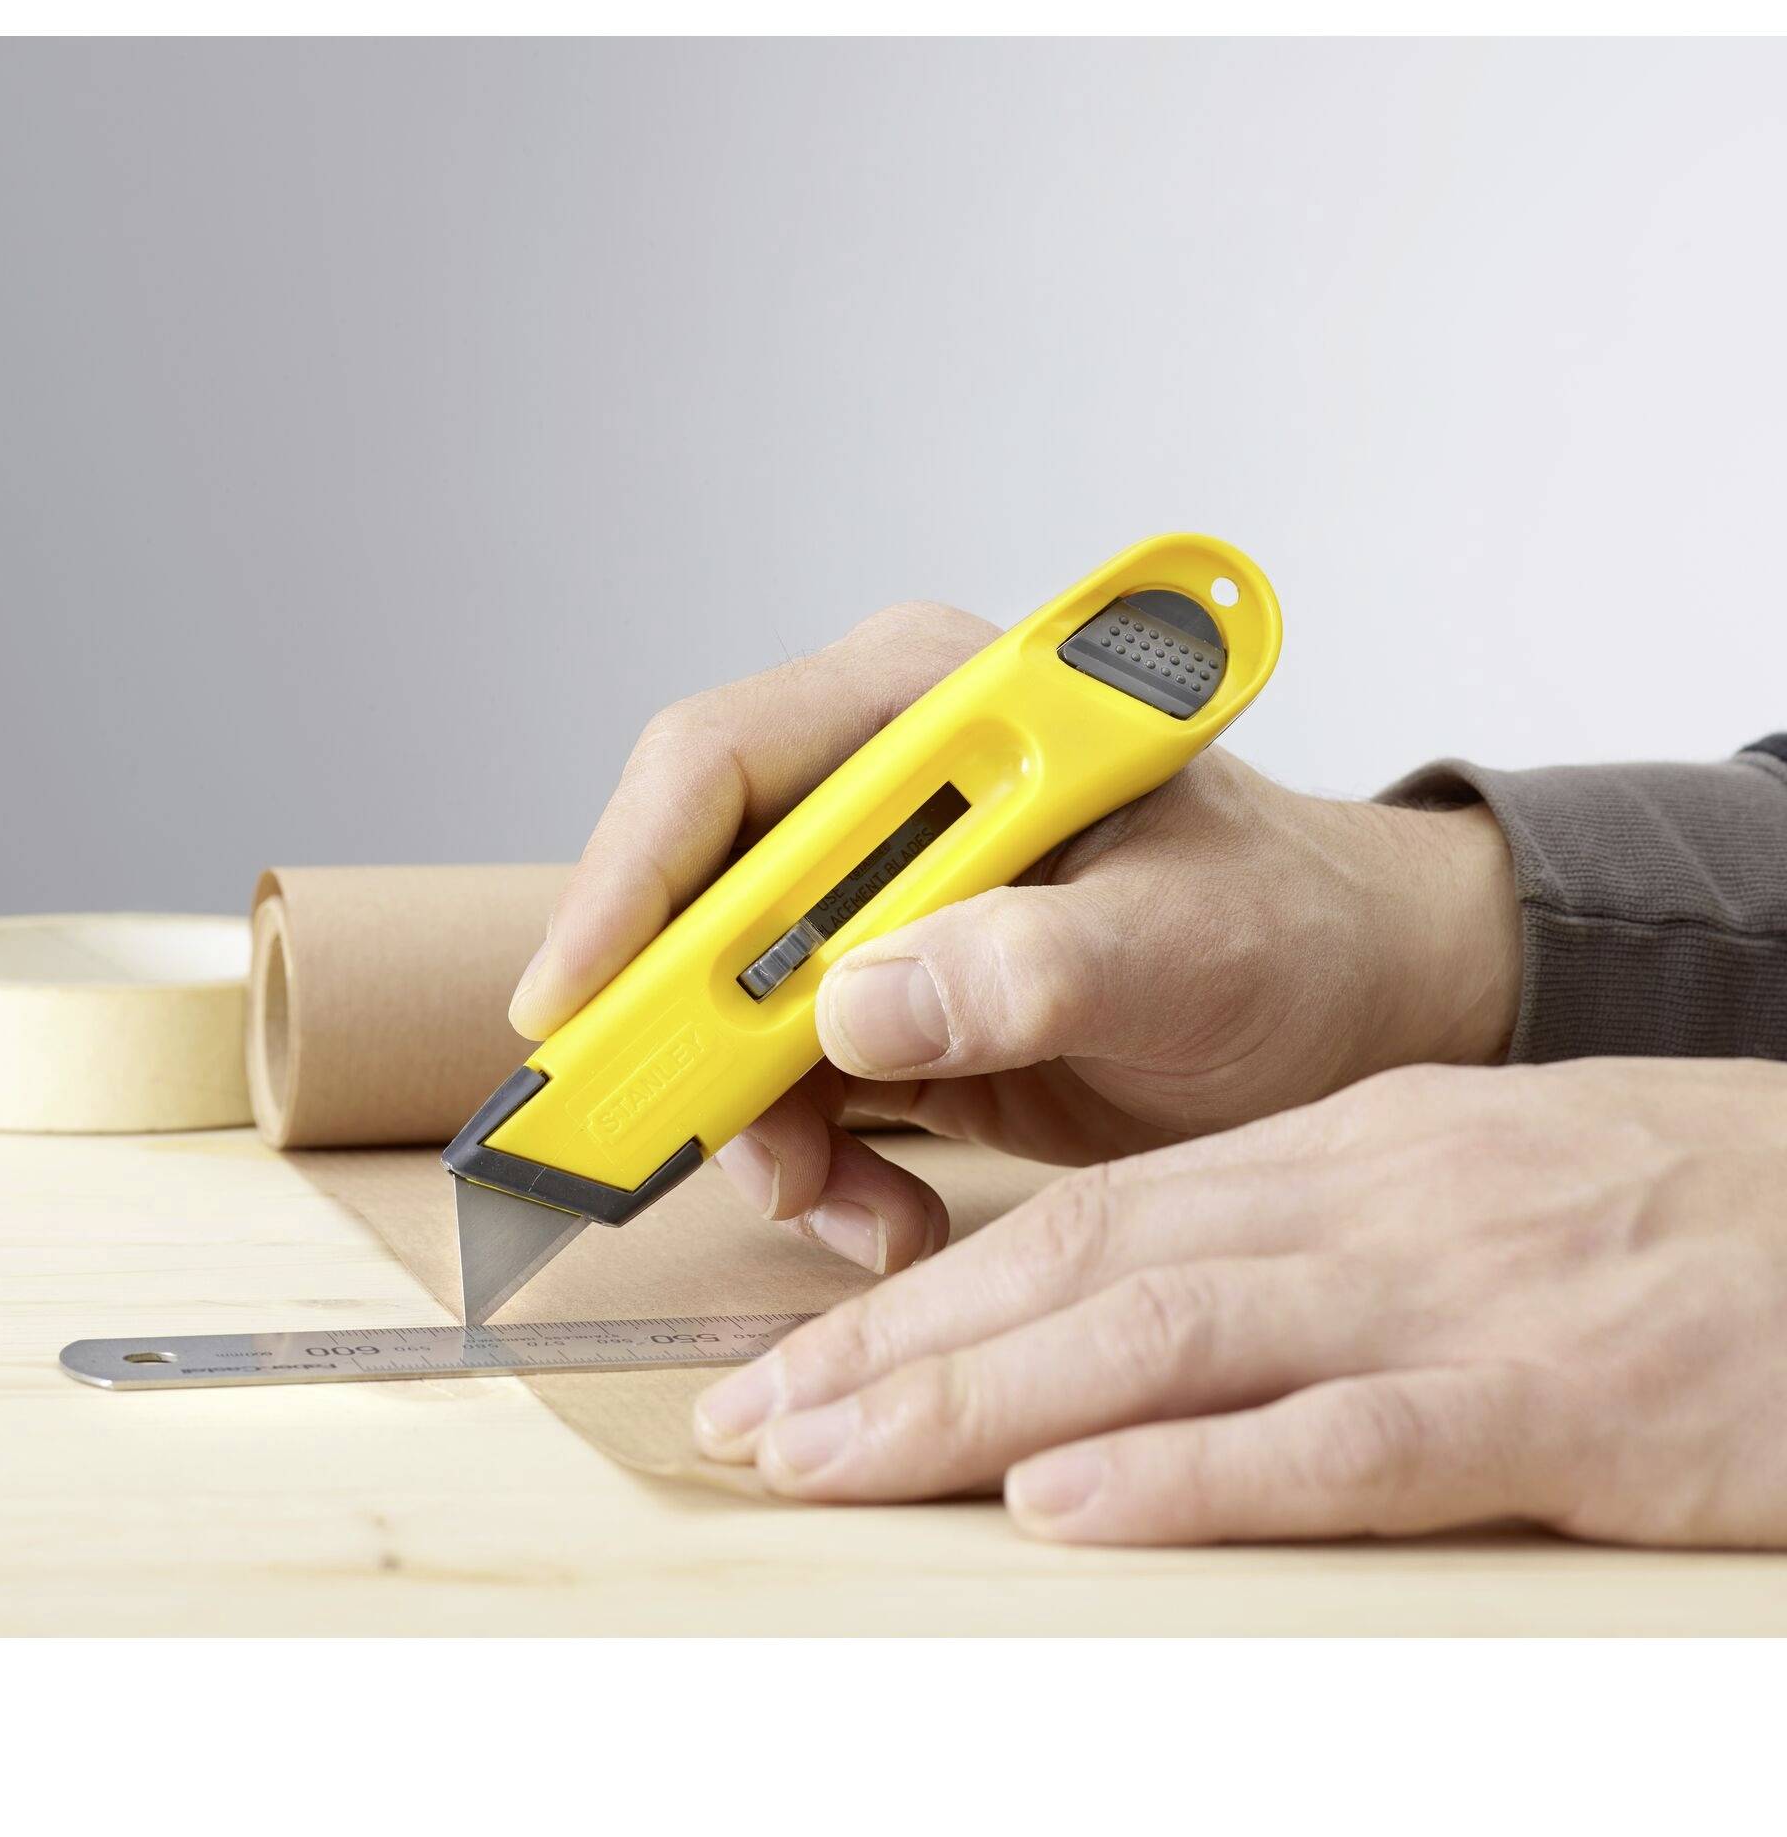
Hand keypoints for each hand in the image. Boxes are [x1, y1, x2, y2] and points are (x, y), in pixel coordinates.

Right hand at [511, 598, 1520, 1274]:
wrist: (1344, 1005)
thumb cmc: (1289, 932)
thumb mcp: (1185, 945)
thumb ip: (1035, 964)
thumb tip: (855, 1008)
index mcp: (933, 708)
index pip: (722, 764)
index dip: (625, 880)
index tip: (572, 1006)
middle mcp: (878, 787)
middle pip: (695, 895)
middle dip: (684, 1036)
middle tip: (682, 1146)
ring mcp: (873, 896)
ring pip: (722, 1010)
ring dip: (757, 1126)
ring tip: (845, 1206)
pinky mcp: (882, 991)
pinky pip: (782, 1083)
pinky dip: (812, 1163)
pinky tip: (885, 1210)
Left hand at [692, 1058, 1786, 1546]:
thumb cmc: (1663, 1209)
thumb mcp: (1457, 1185)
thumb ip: (1303, 1234)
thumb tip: (1141, 1304)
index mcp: (1331, 1153)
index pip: (1079, 1218)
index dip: (921, 1295)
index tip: (799, 1367)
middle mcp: (1359, 1204)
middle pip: (1080, 1269)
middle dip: (900, 1353)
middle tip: (758, 1425)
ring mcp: (1449, 1295)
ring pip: (1169, 1336)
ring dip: (981, 1404)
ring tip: (840, 1457)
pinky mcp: (1554, 1402)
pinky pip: (1346, 1436)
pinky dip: (1195, 1473)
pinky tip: (1070, 1506)